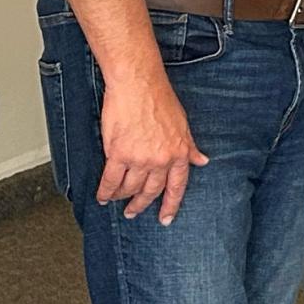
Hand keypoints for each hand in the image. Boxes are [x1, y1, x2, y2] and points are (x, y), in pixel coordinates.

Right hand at [97, 74, 209, 223]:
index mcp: (179, 154)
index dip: (171, 205)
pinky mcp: (118, 154)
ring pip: (129, 188)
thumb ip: (190, 147)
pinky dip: (105, 190)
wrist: (138, 84)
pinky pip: (110, 180)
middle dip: (141, 204)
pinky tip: (101, 195)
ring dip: (120, 196)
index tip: (166, 219)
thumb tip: (202, 161)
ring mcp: (140, 159)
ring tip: (114, 199)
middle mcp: (162, 160)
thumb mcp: (183, 125)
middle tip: (133, 212)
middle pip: (151, 191)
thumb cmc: (160, 99)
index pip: (177, 187)